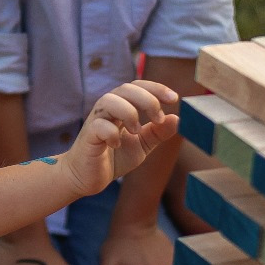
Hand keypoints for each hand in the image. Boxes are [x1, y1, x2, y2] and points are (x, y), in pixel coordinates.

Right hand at [61, 81, 179, 194]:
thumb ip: (157, 133)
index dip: (156, 88)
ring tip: (137, 131)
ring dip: (128, 112)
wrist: (87, 178)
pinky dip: (111, 133)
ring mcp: (95, 121)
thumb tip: (177, 118)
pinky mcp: (88, 136)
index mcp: (121, 107)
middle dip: (147, 100)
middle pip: (125, 88)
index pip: (138, 87)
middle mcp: (107, 109)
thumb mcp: (142, 145)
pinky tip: (116, 145)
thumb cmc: (113, 158)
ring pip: (109, 100)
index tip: (173, 99)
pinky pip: (98, 125)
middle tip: (158, 118)